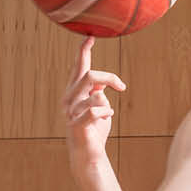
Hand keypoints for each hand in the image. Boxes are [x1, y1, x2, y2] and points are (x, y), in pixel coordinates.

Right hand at [62, 35, 125, 168]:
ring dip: (106, 104)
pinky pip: (96, 110)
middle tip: (121, 86)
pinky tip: (107, 117)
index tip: (90, 37)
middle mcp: (69, 98)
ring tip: (106, 114)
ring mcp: (71, 111)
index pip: (79, 67)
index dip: (83, 52)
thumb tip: (102, 83)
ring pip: (96, 94)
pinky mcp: (76, 124)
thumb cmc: (95, 129)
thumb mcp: (99, 106)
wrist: (89, 153)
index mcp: (74, 91)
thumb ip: (98, 91)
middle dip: (109, 78)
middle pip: (90, 76)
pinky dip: (106, 112)